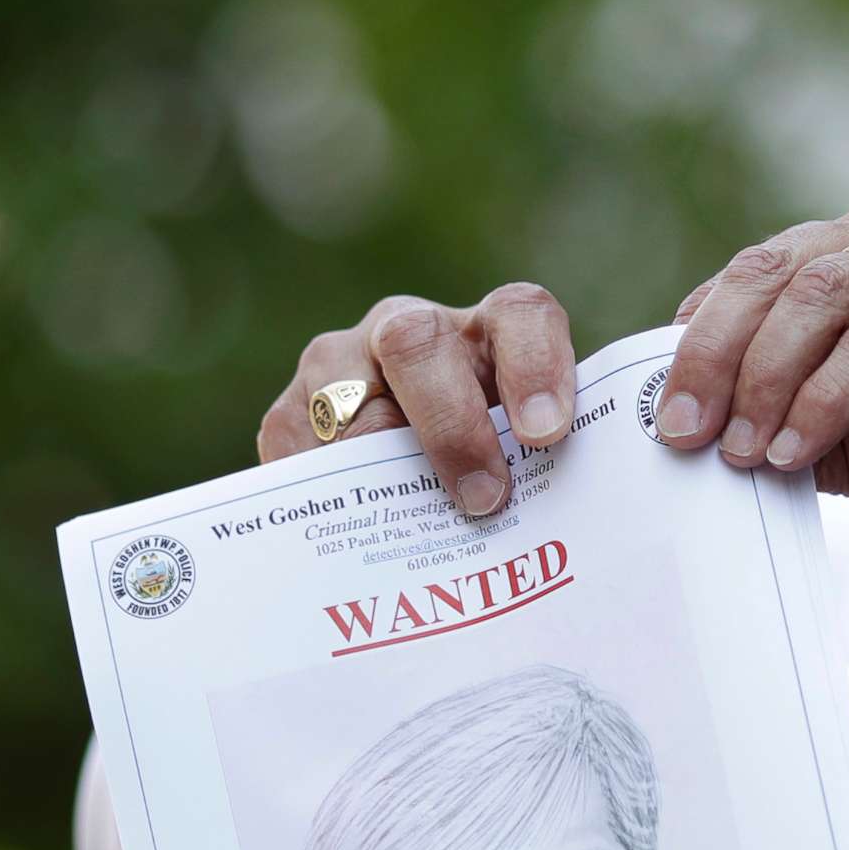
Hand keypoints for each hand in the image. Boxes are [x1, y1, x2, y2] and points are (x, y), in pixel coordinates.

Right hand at [257, 287, 577, 515]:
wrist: (404, 480)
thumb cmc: (490, 473)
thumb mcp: (521, 462)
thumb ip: (536, 473)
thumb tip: (554, 529)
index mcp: (490, 331)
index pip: (519, 315)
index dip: (535, 364)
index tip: (546, 432)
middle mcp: (412, 328)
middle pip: (417, 342)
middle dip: (451, 424)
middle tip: (484, 497)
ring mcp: (342, 361)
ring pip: (348, 393)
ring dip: (382, 464)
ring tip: (409, 527)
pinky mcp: (294, 409)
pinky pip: (295, 443)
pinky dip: (324, 491)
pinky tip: (352, 534)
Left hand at [656, 197, 848, 550]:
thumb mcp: (828, 430)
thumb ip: (765, 412)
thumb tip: (678, 424)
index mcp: (836, 250)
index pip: (744, 279)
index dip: (694, 345)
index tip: (659, 417)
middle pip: (767, 278)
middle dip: (713, 360)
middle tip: (682, 432)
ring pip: (817, 300)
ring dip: (766, 381)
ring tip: (742, 452)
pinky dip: (824, 400)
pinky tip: (796, 450)